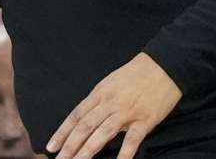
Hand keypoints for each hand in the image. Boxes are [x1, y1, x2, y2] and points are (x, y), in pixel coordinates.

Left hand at [47, 53, 180, 158]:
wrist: (164, 65)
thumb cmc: (136, 74)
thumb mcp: (111, 82)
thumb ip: (99, 101)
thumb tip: (86, 119)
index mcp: (100, 93)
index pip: (76, 116)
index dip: (62, 132)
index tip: (51, 146)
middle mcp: (110, 103)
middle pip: (85, 126)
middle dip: (70, 145)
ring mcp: (127, 112)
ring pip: (103, 133)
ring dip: (87, 150)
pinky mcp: (145, 120)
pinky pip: (132, 140)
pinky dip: (124, 154)